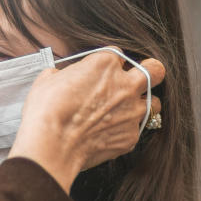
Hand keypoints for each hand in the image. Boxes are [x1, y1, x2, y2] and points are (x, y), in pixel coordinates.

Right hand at [10, 51, 164, 191]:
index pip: (118, 54)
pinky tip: (106, 134)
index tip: (100, 72)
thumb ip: (63, 75)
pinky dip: (124, 131)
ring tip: (123, 112)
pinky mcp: (131, 136)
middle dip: (149, 73)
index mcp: (104, 65)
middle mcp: (125, 85)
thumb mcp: (47, 81)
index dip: (108, 63)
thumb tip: (61, 78)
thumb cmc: (46, 111)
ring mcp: (132, 112)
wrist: (51, 145)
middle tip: (135, 81)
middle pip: (155, 70)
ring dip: (141, 105)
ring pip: (154, 103)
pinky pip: (135, 130)